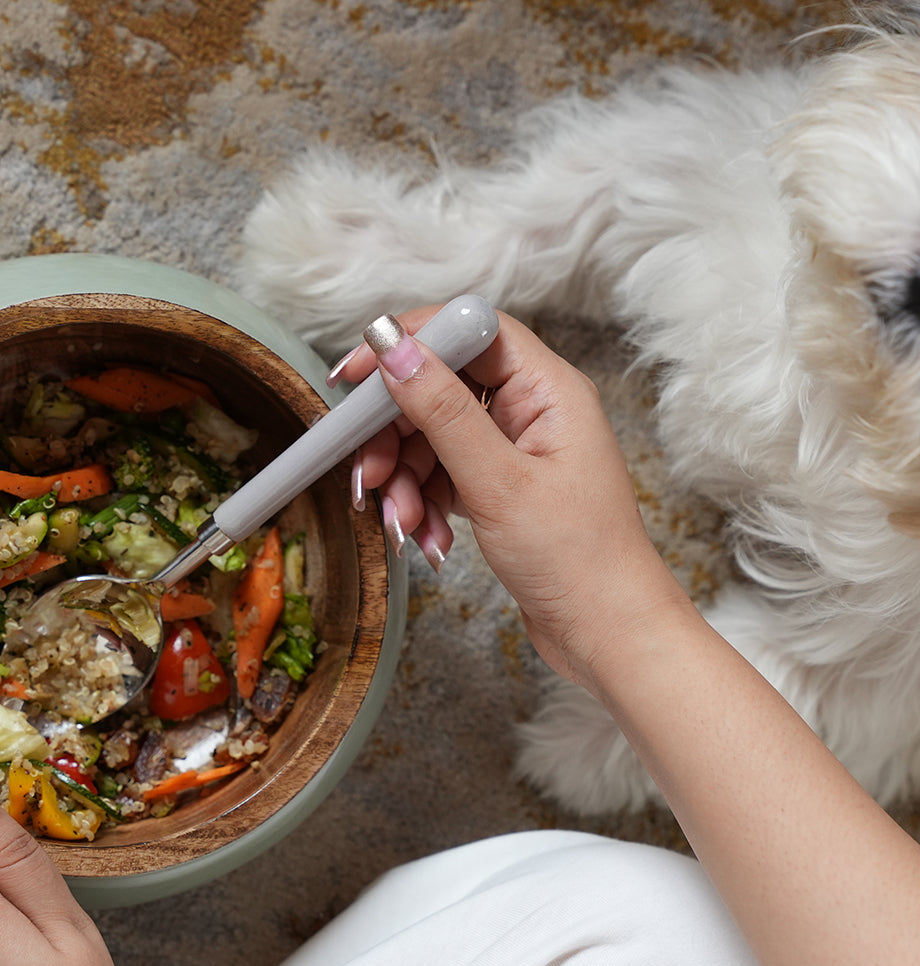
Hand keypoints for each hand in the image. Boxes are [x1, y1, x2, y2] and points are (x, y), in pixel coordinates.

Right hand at [334, 308, 692, 690]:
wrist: (607, 635)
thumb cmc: (578, 560)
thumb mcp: (498, 483)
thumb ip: (442, 411)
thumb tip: (396, 350)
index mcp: (548, 389)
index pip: (469, 330)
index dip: (410, 342)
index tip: (357, 374)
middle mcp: (531, 410)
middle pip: (440, 386)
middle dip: (395, 433)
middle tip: (368, 473)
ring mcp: (514, 449)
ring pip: (432, 437)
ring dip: (405, 479)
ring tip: (404, 524)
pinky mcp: (500, 486)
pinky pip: (442, 474)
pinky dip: (423, 503)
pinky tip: (428, 540)